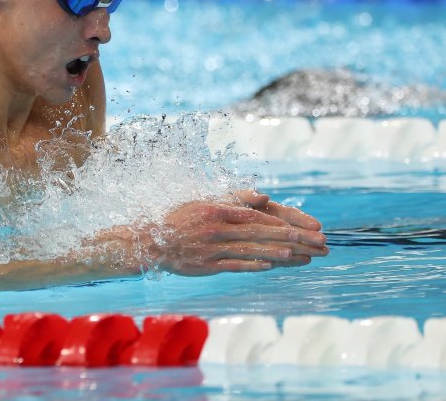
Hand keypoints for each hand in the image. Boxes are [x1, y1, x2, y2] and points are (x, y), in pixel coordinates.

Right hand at [147, 193, 327, 275]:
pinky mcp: (206, 265)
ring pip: (249, 250)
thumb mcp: (204, 202)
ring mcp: (211, 248)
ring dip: (275, 252)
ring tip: (297, 254)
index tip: (300, 227)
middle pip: (258, 233)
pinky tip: (270, 266)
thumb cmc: (180, 220)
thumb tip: (265, 197)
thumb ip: (234, 199)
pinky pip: (234, 265)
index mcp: (216, 209)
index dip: (280, 222)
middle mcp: (216, 228)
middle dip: (288, 237)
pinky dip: (253, 265)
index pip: (255, 216)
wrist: (152, 242)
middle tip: (311, 241)